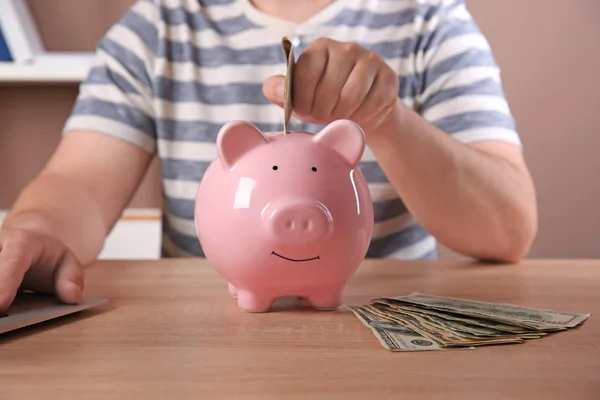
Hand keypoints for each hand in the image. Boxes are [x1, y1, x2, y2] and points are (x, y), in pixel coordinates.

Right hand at [0, 228, 83, 311]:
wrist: (29, 242)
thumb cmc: (47, 256)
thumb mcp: (69, 262)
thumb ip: (72, 278)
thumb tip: (72, 297)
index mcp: (22, 242)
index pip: (11, 262)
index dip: (4, 283)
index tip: (0, 305)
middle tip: (3, 319)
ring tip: (3, 322)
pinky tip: (2, 315)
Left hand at [263, 37, 399, 132]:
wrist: (363, 113)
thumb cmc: (326, 104)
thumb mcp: (300, 100)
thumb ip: (281, 92)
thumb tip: (275, 88)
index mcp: (319, 49)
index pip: (305, 76)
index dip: (303, 101)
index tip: (306, 111)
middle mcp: (345, 49)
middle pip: (328, 88)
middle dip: (323, 111)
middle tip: (325, 117)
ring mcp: (369, 60)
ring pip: (351, 96)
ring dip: (343, 115)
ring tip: (340, 116)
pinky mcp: (388, 76)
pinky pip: (372, 103)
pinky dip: (363, 116)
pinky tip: (360, 114)